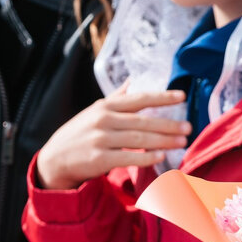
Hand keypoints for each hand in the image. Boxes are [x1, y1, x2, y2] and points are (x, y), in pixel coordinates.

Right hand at [36, 86, 188, 189]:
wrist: (52, 161)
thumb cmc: (79, 134)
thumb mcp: (94, 111)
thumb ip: (116, 97)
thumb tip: (134, 80)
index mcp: (105, 106)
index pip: (139, 99)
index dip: (162, 97)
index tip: (182, 96)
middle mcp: (103, 120)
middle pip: (143, 121)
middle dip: (168, 124)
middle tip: (189, 127)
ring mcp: (100, 139)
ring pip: (139, 139)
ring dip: (163, 141)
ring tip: (182, 141)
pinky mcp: (98, 159)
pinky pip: (127, 158)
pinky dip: (145, 157)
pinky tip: (160, 157)